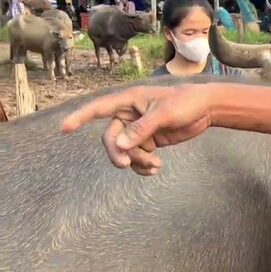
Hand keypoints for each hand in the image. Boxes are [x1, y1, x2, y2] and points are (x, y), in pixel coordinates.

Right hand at [61, 84, 212, 175]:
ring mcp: (138, 130)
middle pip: (111, 139)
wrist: (205, 110)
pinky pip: (138, 157)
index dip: (80, 117)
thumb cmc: (185, 103)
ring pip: (125, 151)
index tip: (64, 128)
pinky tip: (155, 170)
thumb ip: (142, 129)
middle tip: (128, 165)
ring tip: (155, 166)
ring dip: (136, 162)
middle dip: (118, 153)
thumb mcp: (164, 114)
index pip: (99, 109)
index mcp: (129, 101)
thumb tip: (120, 145)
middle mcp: (129, 115)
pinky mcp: (149, 141)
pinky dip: (143, 166)